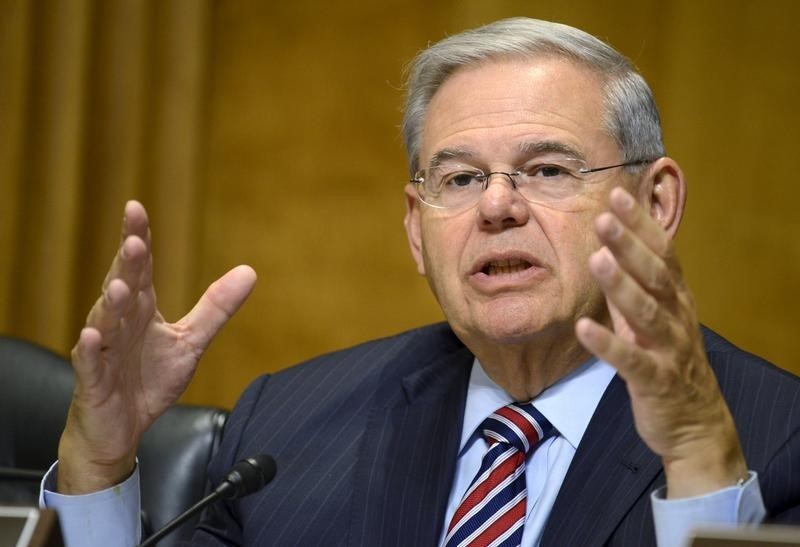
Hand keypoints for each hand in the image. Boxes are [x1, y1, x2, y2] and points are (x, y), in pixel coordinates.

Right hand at [57, 200, 256, 493]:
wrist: (121, 430)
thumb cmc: (148, 381)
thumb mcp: (190, 342)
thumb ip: (216, 307)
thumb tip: (249, 271)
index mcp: (141, 310)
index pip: (140, 268)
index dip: (137, 237)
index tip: (135, 207)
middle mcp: (120, 323)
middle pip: (123, 286)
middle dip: (128, 264)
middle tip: (136, 240)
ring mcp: (104, 351)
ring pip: (105, 321)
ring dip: (111, 303)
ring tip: (121, 285)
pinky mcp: (94, 381)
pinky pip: (90, 363)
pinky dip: (91, 350)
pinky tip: (93, 336)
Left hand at [575, 187, 746, 498]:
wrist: (695, 423)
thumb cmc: (667, 360)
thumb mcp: (654, 317)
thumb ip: (635, 284)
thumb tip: (611, 243)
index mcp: (675, 297)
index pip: (662, 251)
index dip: (641, 223)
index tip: (618, 193)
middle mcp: (676, 316)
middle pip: (655, 274)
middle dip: (631, 244)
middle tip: (605, 216)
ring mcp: (668, 349)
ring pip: (647, 312)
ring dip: (621, 285)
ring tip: (597, 259)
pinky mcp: (655, 381)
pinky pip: (631, 361)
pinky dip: (608, 344)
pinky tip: (584, 328)